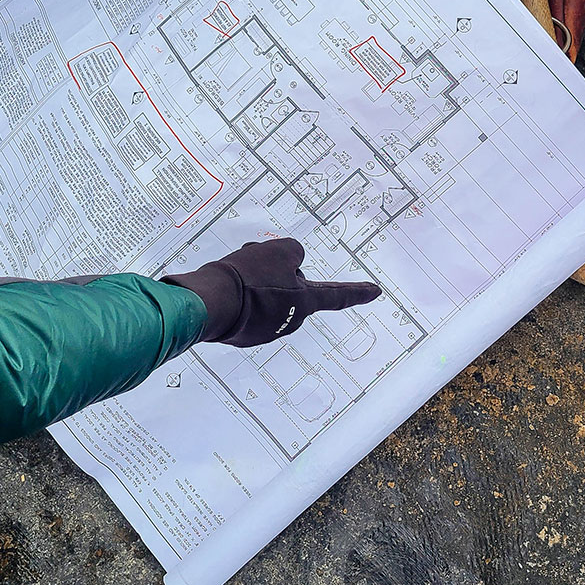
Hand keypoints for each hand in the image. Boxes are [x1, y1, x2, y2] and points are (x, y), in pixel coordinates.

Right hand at [162, 239, 380, 348]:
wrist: (209, 302)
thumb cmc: (248, 277)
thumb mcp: (279, 251)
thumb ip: (293, 252)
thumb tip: (291, 262)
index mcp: (305, 301)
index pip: (338, 294)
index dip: (358, 291)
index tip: (375, 292)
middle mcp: (290, 320)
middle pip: (291, 286)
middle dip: (276, 271)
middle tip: (255, 260)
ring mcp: (266, 330)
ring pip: (267, 293)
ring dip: (256, 279)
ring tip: (237, 274)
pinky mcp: (244, 334)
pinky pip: (248, 305)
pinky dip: (240, 293)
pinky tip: (227, 287)